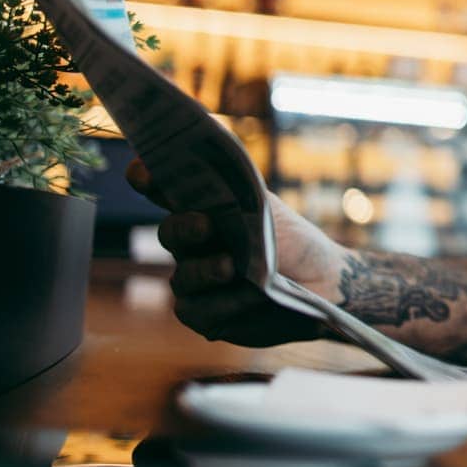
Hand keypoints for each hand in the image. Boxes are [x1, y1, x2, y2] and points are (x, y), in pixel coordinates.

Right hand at [126, 160, 348, 346]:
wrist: (321, 282)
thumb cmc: (291, 239)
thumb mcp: (266, 206)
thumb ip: (235, 184)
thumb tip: (209, 151)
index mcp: (203, 211)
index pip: (165, 191)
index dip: (148, 179)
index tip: (144, 173)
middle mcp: (193, 245)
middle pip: (169, 232)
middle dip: (183, 227)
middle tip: (205, 226)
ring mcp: (195, 281)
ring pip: (182, 276)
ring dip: (205, 270)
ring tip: (230, 267)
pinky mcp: (203, 315)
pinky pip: (195, 309)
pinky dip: (222, 303)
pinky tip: (248, 298)